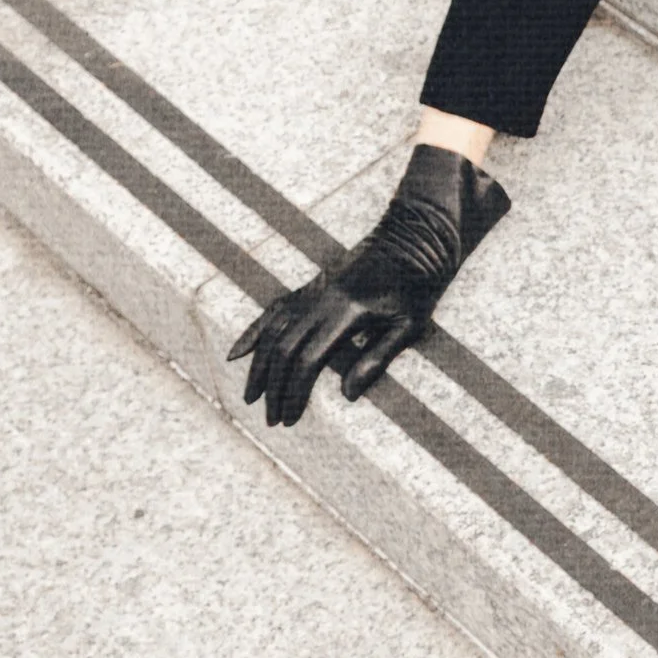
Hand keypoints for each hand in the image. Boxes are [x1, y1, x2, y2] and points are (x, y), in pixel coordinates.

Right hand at [230, 144, 508, 428]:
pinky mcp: (313, 287)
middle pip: (283, 349)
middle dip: (274, 387)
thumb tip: (346, 395)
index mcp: (346, 312)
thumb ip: (376, 359)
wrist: (416, 237)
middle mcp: (322, 299)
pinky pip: (275, 310)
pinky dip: (255, 332)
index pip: (307, 359)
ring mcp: (314, 290)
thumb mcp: (409, 326)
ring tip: (251, 398)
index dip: (295, 391)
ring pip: (273, 330)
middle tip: (273, 420)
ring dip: (259, 366)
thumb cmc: (419, 286)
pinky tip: (238, 353)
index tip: (290, 418)